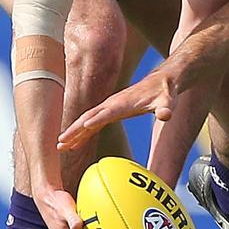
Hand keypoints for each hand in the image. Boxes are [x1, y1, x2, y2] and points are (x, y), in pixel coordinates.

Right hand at [57, 71, 175, 150]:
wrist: (161, 82)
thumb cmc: (164, 93)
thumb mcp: (168, 101)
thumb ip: (165, 108)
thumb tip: (166, 114)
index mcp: (124, 103)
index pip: (108, 112)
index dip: (97, 119)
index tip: (84, 127)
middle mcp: (112, 104)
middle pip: (90, 117)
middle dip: (75, 129)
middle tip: (61, 142)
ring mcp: (109, 107)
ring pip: (87, 120)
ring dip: (74, 132)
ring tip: (60, 146)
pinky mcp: (110, 111)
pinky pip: (92, 123)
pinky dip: (81, 132)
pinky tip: (74, 144)